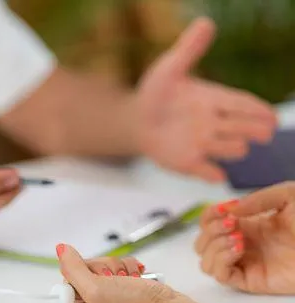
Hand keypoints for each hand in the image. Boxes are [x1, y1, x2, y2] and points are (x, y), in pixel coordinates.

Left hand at [57, 244, 199, 302]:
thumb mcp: (97, 290)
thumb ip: (74, 269)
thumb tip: (60, 250)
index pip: (67, 277)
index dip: (85, 272)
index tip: (101, 282)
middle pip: (85, 269)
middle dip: (105, 269)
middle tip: (119, 282)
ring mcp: (103, 298)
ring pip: (102, 265)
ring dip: (119, 268)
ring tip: (130, 282)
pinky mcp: (118, 290)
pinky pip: (115, 267)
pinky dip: (127, 268)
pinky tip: (136, 279)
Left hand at [137, 18, 276, 181]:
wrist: (134, 119)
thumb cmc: (154, 93)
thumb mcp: (169, 68)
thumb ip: (189, 50)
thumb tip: (206, 22)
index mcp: (214, 99)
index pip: (243, 104)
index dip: (260, 111)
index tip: (273, 117)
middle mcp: (213, 123)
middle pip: (243, 127)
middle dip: (256, 129)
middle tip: (265, 132)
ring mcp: (202, 144)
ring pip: (230, 148)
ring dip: (235, 148)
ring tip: (241, 145)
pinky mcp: (188, 162)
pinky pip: (206, 171)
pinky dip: (213, 174)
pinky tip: (217, 175)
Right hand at [195, 184, 294, 293]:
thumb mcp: (288, 195)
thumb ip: (257, 199)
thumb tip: (229, 210)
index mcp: (245, 224)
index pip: (208, 223)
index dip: (209, 216)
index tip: (225, 210)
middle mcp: (240, 244)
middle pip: (201, 243)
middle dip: (210, 231)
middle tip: (233, 225)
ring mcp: (244, 263)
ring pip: (205, 261)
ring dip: (214, 246)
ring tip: (238, 238)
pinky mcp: (250, 280)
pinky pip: (220, 275)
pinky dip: (221, 260)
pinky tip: (239, 249)